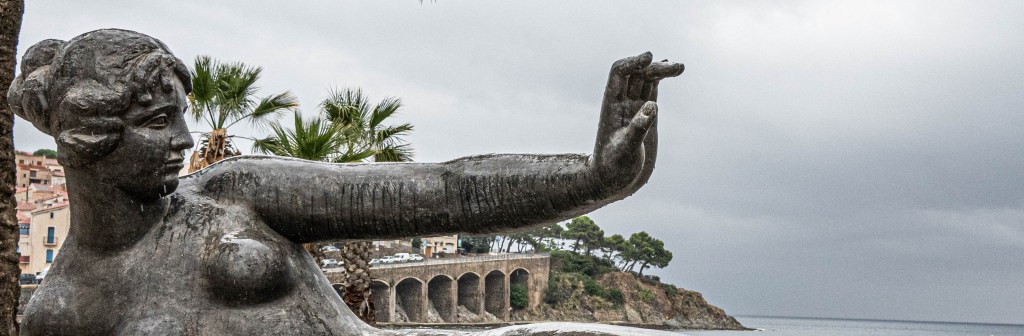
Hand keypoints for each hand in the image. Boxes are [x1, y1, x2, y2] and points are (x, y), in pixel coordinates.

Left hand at [592, 52, 683, 190]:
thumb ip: (638, 128)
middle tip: (677, 68)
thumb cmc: (614, 168)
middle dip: (653, 67)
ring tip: (680, 67)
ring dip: (661, 70)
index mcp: (612, 105)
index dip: (634, 62)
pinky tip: (673, 71)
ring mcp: (634, 107)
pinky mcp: (645, 114)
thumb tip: (652, 106)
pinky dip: (661, 79)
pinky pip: (651, 90)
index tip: (649, 58)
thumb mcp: (626, 150)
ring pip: (646, 79)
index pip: (619, 73)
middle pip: (636, 73)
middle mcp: (621, 102)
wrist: (615, 180)